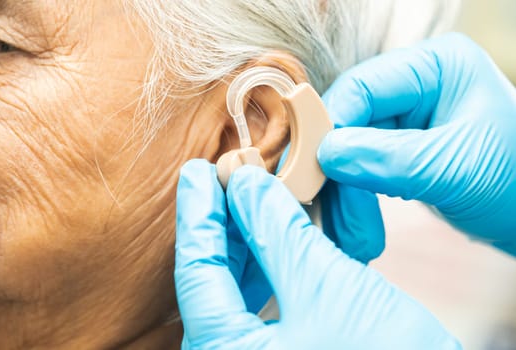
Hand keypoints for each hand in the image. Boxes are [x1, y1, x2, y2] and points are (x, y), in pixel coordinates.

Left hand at [175, 159, 460, 348]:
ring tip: (252, 193)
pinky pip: (266, 297)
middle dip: (222, 221)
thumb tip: (246, 185)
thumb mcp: (326, 286)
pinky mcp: (290, 347)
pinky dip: (271, 259)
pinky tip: (280, 228)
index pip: (196, 272)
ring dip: (248, 236)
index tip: (196, 172)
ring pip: (239, 286)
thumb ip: (278, 234)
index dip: (197, 215)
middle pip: (213, 277)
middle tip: (226, 175)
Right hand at [319, 33, 515, 255]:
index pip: (362, 87)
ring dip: (345, 193)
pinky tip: (357, 227)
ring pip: (350, 149)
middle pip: (350, 120)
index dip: (332, 126)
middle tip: (331, 212)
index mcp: (435, 67)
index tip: (315, 169)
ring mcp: (405, 119)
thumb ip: (386, 158)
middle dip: (340, 171)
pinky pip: (361, 168)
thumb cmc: (514, 182)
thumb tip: (325, 155)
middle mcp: (414, 86)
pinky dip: (355, 198)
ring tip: (354, 235)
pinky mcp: (398, 148)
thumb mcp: (452, 167)